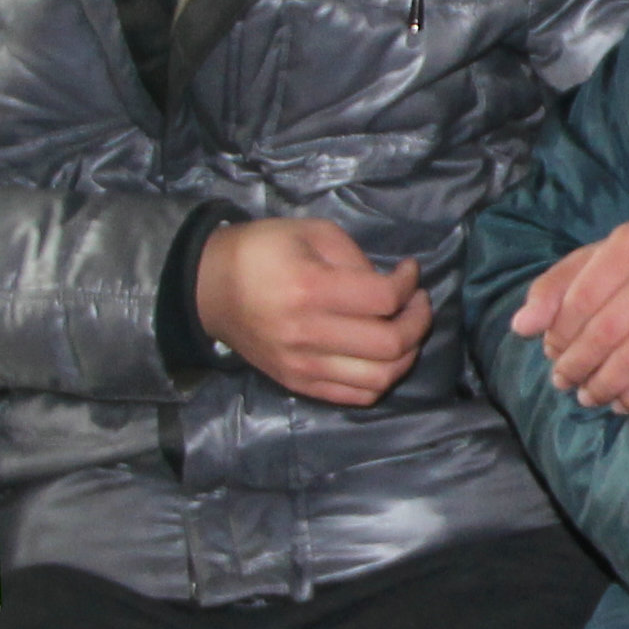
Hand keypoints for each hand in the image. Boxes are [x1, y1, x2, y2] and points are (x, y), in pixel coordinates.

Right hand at [196, 217, 430, 406]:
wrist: (210, 288)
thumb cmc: (262, 251)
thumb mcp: (310, 233)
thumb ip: (355, 258)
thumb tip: (390, 287)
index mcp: (310, 289)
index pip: (383, 299)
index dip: (408, 284)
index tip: (408, 271)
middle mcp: (307, 334)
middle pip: (390, 345)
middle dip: (418, 321)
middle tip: (416, 302)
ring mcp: (302, 366)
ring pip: (379, 379)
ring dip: (406, 355)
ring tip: (404, 330)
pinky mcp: (298, 384)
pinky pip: (357, 396)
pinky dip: (382, 378)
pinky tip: (382, 356)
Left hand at [510, 216, 628, 410]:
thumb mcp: (598, 263)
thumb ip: (555, 288)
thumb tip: (521, 326)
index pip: (582, 299)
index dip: (559, 334)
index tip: (551, 353)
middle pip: (606, 332)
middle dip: (577, 365)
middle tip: (564, 382)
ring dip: (603, 386)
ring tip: (589, 396)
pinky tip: (622, 402)